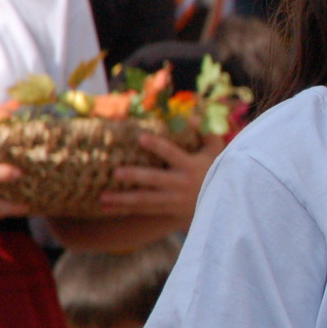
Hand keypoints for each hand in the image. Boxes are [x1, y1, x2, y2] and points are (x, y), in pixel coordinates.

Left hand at [99, 132, 225, 223]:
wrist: (223, 204)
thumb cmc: (217, 171)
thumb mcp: (217, 151)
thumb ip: (206, 133)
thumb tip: (192, 117)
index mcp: (191, 166)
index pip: (172, 154)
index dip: (157, 146)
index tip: (140, 137)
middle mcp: (180, 184)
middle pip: (155, 180)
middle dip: (136, 177)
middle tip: (117, 172)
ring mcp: (173, 200)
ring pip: (145, 200)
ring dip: (123, 200)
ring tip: (103, 198)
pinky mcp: (167, 211)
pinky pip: (144, 211)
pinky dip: (125, 210)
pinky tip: (107, 209)